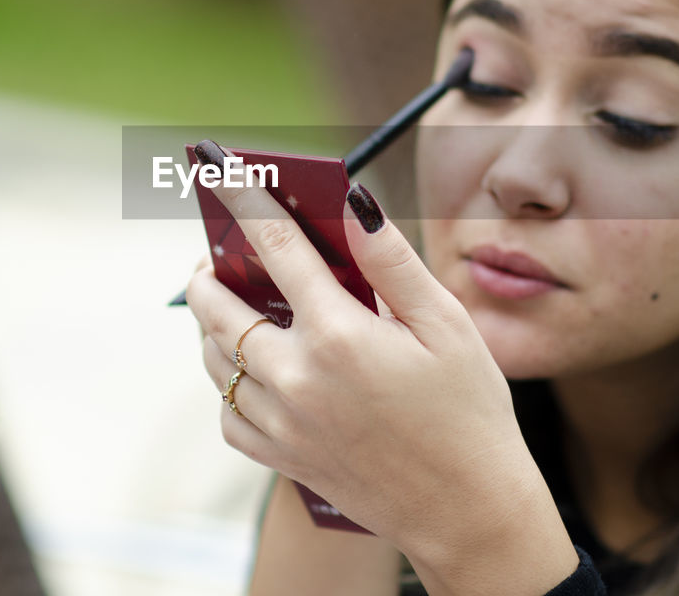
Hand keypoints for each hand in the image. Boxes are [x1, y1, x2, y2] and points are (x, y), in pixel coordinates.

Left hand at [184, 142, 574, 589]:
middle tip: (216, 253)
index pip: (274, 247)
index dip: (244, 198)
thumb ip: (391, 260)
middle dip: (208, 269)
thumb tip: (352, 202)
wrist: (468, 511)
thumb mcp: (446, 325)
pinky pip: (227, 413)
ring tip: (226, 302)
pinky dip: (225, 384)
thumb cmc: (469, 413)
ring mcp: (283, 423)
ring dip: (210, 323)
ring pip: (213, 359)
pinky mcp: (281, 458)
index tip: (218, 167)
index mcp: (339, 335)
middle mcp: (296, 379)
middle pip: (219, 306)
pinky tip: (247, 370)